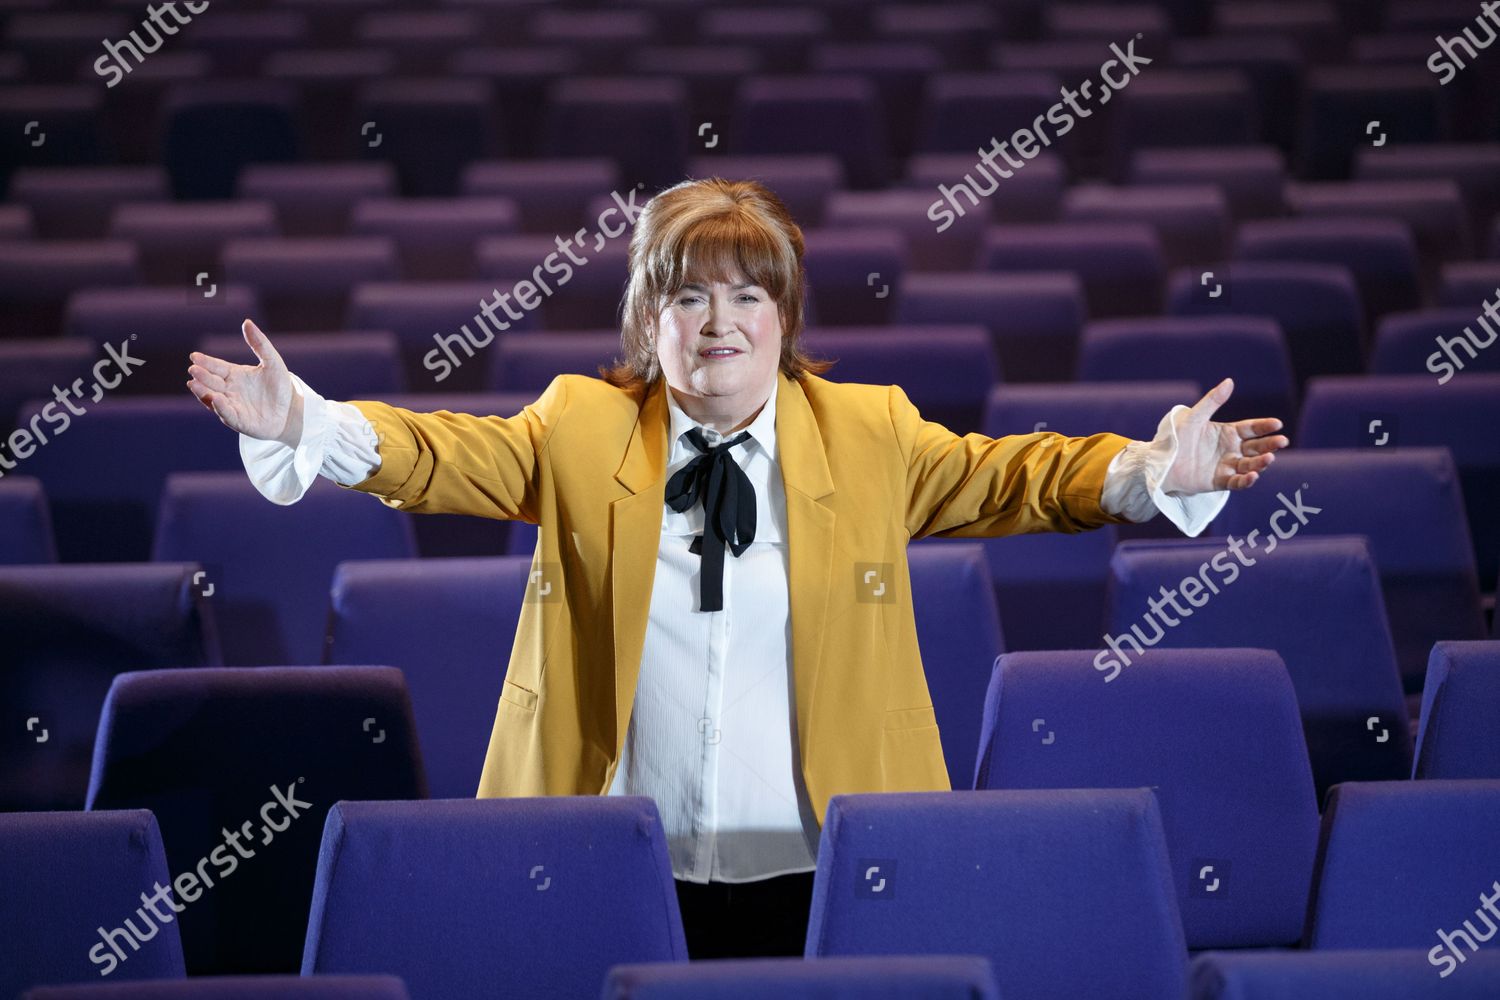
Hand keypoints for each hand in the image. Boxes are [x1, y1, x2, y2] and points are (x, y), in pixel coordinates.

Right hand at [186, 319, 300, 445]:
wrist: (291, 411)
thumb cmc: (279, 387)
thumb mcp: (273, 362)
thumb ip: (260, 344)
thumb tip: (246, 322)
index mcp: (234, 375)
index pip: (216, 366)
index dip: (205, 362)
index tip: (194, 356)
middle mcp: (229, 390)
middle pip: (211, 382)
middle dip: (201, 376)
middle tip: (193, 369)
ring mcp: (232, 406)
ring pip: (213, 398)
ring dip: (203, 392)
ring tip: (194, 384)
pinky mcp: (239, 421)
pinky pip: (228, 414)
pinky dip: (221, 408)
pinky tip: (217, 399)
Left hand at [1160, 378, 1288, 494]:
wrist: (1160, 463)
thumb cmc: (1175, 438)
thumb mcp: (1194, 417)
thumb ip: (1212, 401)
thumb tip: (1230, 381)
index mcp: (1228, 432)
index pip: (1252, 428)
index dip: (1265, 426)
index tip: (1277, 423)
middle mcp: (1231, 449)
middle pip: (1256, 446)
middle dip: (1270, 444)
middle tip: (1282, 441)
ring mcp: (1227, 466)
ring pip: (1250, 464)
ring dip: (1261, 462)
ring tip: (1269, 458)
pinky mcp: (1219, 481)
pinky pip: (1236, 482)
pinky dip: (1246, 480)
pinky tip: (1253, 476)